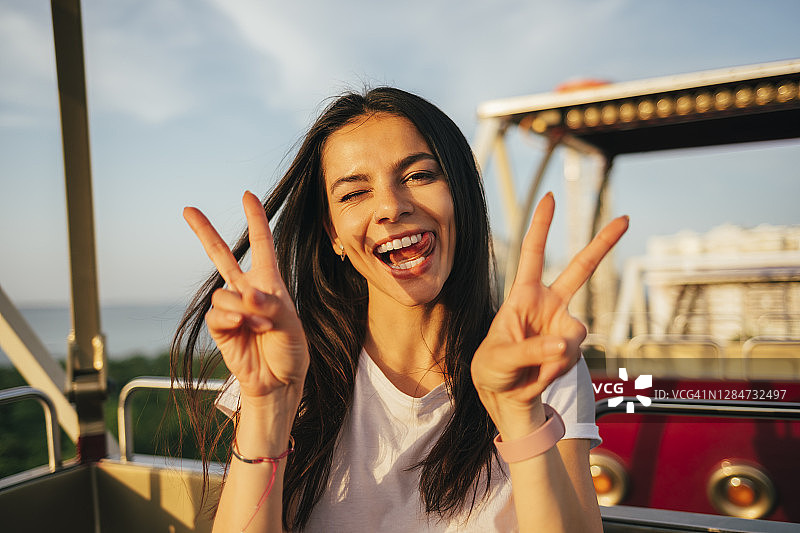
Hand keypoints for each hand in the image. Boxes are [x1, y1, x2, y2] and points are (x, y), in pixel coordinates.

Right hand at [183, 192, 308, 410]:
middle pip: (221, 255)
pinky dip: (231, 318)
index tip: (247, 195)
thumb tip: (247, 294)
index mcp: (270, 282)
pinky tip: (243, 327)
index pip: (262, 244)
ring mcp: (232, 308)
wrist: (279, 382)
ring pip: (223, 293)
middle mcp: (248, 290)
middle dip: (204, 232)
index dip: (256, 219)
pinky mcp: (220, 327)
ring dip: (242, 308)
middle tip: (187, 209)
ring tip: (261, 325)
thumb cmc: (291, 351)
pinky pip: (217, 313)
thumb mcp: (291, 325)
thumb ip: (271, 305)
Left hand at [471, 193, 627, 437]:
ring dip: (556, 356)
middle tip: (624, 219)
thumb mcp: (500, 358)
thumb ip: (531, 351)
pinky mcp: (572, 347)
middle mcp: (548, 304)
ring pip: (576, 333)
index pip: (532, 254)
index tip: (549, 198)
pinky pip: (573, 356)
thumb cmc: (493, 368)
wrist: (505, 395)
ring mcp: (563, 325)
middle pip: (579, 269)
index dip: (541, 226)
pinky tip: (541, 375)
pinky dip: (557, 370)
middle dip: (603, 243)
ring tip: (532, 369)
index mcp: (523, 295)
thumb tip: (564, 345)